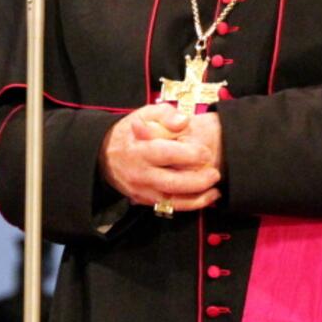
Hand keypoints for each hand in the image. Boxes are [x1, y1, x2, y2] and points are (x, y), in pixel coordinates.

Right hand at [99, 104, 220, 211]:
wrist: (106, 154)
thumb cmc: (132, 131)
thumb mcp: (146, 114)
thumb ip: (166, 114)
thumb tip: (183, 121)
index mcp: (140, 149)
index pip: (166, 154)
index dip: (190, 154)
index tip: (205, 152)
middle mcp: (141, 173)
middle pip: (172, 183)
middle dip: (198, 180)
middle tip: (215, 173)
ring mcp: (143, 190)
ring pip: (173, 200)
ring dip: (198, 197)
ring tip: (215, 189)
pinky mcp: (146, 200)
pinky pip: (171, 207)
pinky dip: (191, 204)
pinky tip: (207, 196)